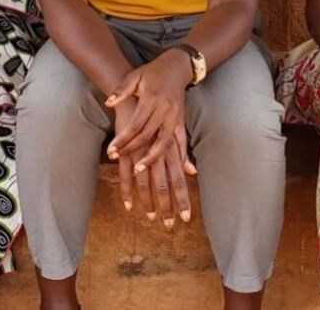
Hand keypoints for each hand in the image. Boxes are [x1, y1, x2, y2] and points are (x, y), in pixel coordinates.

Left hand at [105, 50, 195, 173]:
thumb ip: (122, 90)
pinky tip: (177, 168)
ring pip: (164, 142)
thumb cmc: (152, 72)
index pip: (135, 125)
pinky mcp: (182, 120)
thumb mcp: (135, 76)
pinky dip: (180, 155)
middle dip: (131, 149)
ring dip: (152, 158)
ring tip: (138, 169)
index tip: (111, 151)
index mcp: (151, 99)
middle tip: (116, 159)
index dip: (122, 140)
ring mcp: (175, 116)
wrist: (176, 67)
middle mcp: (164, 110)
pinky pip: (181, 140)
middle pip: (147, 136)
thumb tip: (108, 102)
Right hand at [112, 98, 193, 228]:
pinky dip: (128, 190)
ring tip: (151, 218)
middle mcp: (158, 154)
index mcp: (170, 151)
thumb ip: (182, 154)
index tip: (186, 217)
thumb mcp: (173, 133)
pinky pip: (126, 174)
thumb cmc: (156, 115)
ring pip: (147, 183)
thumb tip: (193, 171)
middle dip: (168, 206)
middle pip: (165, 185)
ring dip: (149, 202)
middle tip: (170, 225)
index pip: (179, 179)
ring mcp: (142, 153)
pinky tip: (128, 204)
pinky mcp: (127, 151)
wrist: (137, 94)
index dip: (182, 198)